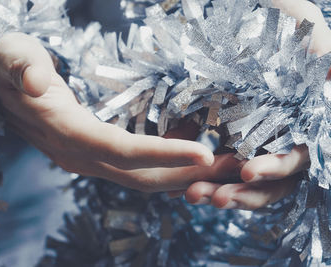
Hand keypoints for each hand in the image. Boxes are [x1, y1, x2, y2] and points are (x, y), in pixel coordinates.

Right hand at [0, 32, 216, 192]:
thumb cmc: (12, 66)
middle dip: (187, 175)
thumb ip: (21, 66)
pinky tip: (192, 148)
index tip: (205, 154)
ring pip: (142, 177)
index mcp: (67, 133)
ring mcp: (90, 159)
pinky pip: (137, 167)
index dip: (162, 155)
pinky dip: (167, 163)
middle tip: (233, 166)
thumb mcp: (11, 55)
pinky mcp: (97, 153)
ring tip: (224, 164)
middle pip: (141, 176)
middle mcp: (81, 156)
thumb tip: (35, 81)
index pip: (121, 152)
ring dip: (183, 175)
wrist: (6, 87)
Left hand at [182, 0, 330, 209]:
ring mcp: (253, 145)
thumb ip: (318, 48)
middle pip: (269, 182)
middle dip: (243, 192)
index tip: (246, 170)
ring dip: (220, 192)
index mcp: (299, 121)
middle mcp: (279, 140)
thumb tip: (330, 75)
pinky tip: (180, 188)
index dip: (273, 167)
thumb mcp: (298, 25)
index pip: (294, 157)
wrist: (242, 23)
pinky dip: (202, 179)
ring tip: (193, 195)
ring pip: (242, 184)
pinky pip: (216, 171)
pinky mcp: (227, 146)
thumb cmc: (276, 24)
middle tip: (216, 197)